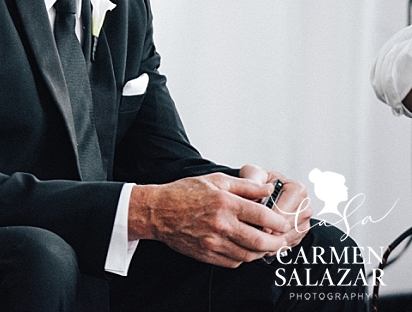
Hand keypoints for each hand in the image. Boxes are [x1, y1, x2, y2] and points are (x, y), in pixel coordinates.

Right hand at [128, 173, 291, 267]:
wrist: (157, 212)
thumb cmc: (185, 192)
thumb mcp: (215, 180)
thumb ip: (245, 185)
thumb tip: (268, 188)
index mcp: (225, 202)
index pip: (264, 216)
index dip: (280, 222)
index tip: (284, 223)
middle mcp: (221, 224)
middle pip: (261, 241)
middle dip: (276, 242)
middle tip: (280, 240)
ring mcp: (214, 242)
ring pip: (250, 255)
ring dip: (261, 252)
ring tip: (263, 245)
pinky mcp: (207, 254)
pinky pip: (234, 262)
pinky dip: (243, 257)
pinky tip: (242, 248)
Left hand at [238, 164, 311, 251]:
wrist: (261, 189)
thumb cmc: (258, 180)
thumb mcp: (253, 173)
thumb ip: (254, 179)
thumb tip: (261, 189)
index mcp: (297, 190)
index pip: (285, 211)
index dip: (268, 220)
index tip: (254, 224)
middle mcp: (305, 205)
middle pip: (288, 226)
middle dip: (269, 231)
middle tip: (252, 234)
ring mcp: (305, 220)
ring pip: (289, 237)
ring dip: (272, 240)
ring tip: (254, 238)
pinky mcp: (301, 232)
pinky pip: (289, 243)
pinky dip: (275, 244)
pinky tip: (261, 241)